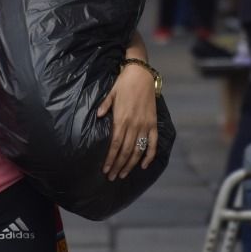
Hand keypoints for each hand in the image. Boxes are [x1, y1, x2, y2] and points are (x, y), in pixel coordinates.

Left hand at [97, 62, 157, 180]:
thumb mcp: (111, 93)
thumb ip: (104, 106)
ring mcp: (145, 125)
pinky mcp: (153, 123)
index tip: (105, 169)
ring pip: (138, 150)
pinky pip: (153, 143)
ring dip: (130, 164)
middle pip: (125, 151)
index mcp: (121, 119)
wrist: (142, 74)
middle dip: (118, 166)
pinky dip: (149, 155)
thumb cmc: (123, 83)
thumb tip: (97, 116)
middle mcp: (133, 124)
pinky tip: (143, 165)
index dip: (110, 159)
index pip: (115, 144)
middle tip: (112, 177)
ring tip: (124, 174)